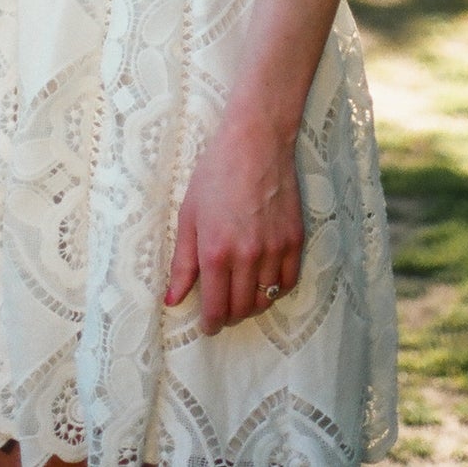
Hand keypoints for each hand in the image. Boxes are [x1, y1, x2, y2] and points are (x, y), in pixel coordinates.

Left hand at [163, 103, 303, 332]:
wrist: (255, 142)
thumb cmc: (215, 174)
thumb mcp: (189, 215)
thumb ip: (182, 263)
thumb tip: (172, 300)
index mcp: (215, 252)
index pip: (216, 308)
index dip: (211, 323)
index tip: (208, 324)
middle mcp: (246, 257)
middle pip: (242, 309)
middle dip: (229, 315)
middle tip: (223, 306)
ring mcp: (274, 249)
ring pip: (266, 299)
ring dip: (252, 303)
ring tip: (242, 291)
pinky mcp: (295, 240)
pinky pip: (288, 282)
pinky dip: (277, 288)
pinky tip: (265, 278)